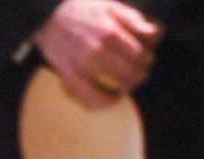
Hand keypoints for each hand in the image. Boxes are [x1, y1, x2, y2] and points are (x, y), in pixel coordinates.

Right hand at [32, 0, 161, 108]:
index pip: (138, 57)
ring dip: (121, 93)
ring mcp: (79, 70)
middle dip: (138, 76)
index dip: (146, 60)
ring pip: (108, 95)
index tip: (146, 60)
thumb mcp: (111, 7)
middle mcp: (94, 54)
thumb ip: (134, 21)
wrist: (48, 18)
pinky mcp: (67, 80)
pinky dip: (100, 104)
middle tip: (138, 73)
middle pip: (128, 76)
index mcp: (109, 34)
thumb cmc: (82, 11)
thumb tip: (155, 35)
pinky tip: (107, 99)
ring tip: (124, 88)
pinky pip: (86, 102)